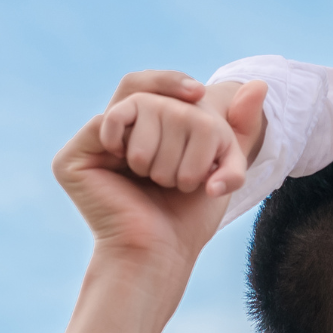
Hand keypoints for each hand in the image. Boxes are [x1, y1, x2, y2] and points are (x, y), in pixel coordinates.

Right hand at [52, 78, 265, 281]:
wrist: (164, 251)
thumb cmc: (192, 215)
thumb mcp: (225, 165)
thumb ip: (240, 126)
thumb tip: (260, 83)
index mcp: (143, 133)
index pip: (154, 85)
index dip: (172, 81)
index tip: (197, 94)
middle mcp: (115, 136)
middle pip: (150, 96)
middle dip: (179, 132)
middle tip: (182, 175)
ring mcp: (91, 147)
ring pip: (132, 108)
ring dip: (158, 149)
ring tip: (158, 181)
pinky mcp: (72, 160)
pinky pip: (105, 123)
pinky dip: (127, 143)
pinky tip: (133, 170)